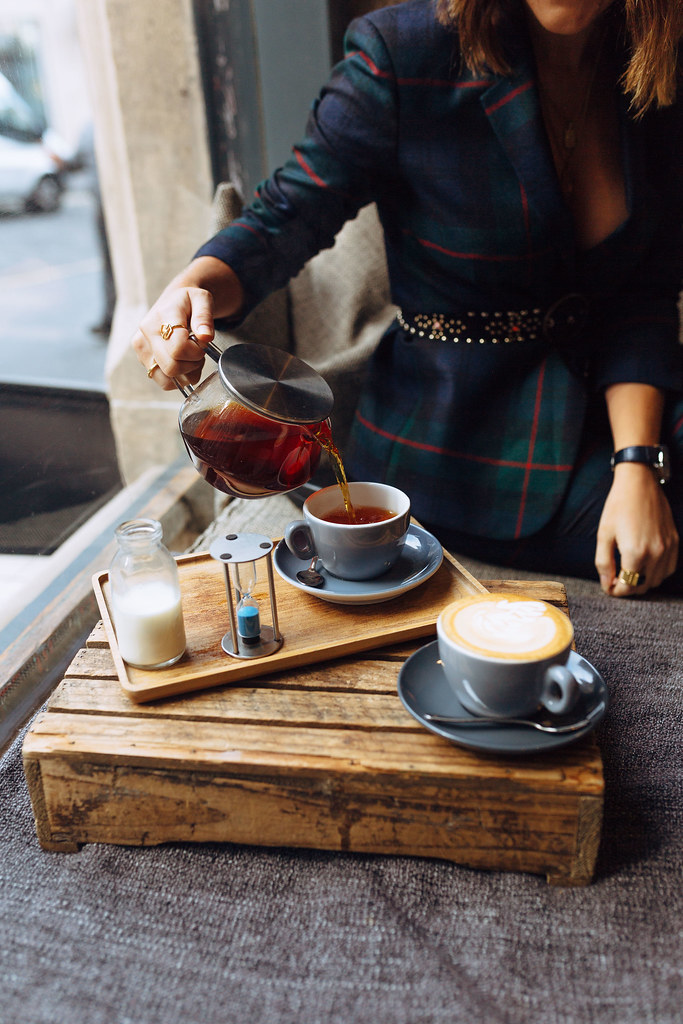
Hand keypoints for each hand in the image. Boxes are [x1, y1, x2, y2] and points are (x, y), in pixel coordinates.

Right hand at [131, 286, 214, 391]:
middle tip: (198, 351)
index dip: (197, 351)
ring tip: (190, 356)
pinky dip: (179, 378)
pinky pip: (165, 382)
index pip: (179, 349)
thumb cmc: (189, 301)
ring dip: (186, 373)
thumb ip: (204, 317)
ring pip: (168, 379)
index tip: (202, 342)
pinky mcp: (144, 361)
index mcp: (159, 319)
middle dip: (192, 363)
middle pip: (172, 367)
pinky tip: (183, 363)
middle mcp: (145, 336)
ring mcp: (142, 351)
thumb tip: (205, 337)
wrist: (174, 301)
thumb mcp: (202, 299)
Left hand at [595, 463, 678, 596]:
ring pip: (657, 580)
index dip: (615, 591)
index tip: (608, 587)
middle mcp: (656, 553)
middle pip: (642, 586)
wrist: (639, 483)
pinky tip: (645, 565)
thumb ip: (604, 562)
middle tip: (615, 580)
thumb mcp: (604, 534)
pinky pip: (669, 568)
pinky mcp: (675, 541)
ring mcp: (668, 548)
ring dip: (642, 582)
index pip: (627, 586)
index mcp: (636, 552)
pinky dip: (657, 573)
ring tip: (628, 572)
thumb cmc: (618, 506)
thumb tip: (606, 583)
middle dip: (627, 588)